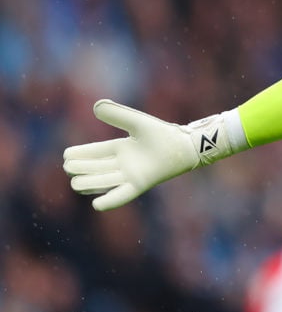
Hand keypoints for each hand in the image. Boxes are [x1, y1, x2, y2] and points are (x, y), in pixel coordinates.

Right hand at [63, 99, 236, 210]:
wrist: (185, 145)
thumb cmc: (163, 134)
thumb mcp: (137, 123)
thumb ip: (118, 114)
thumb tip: (96, 106)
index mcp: (120, 148)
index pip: (93, 153)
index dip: (79, 154)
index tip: (66, 155)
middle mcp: (123, 164)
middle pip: (95, 169)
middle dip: (81, 169)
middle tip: (70, 167)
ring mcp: (130, 175)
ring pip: (104, 182)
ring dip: (89, 183)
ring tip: (76, 183)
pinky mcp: (140, 184)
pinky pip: (122, 195)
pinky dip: (110, 201)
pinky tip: (97, 205)